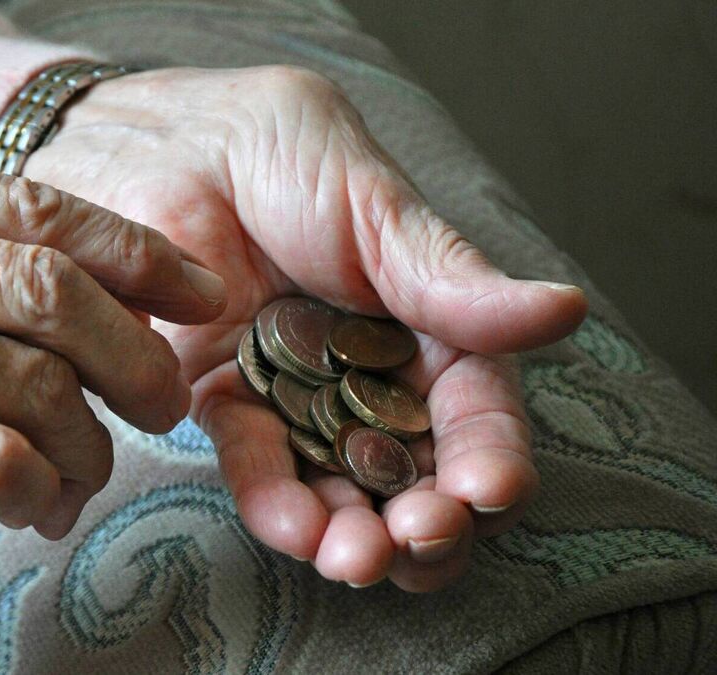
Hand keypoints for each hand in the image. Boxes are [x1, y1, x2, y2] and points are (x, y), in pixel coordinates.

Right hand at [0, 139, 227, 624]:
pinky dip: (41, 488)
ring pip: (38, 384)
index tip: (202, 294)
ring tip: (79, 471)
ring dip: (87, 443)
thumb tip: (131, 291)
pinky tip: (34, 502)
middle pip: (52, 289)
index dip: (139, 252)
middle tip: (165, 403)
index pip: (36, 205)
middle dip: (137, 355)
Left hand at [23, 66, 587, 590]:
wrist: (162, 145)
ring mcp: (297, 397)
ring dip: (355, 534)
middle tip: (419, 538)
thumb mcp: (372, 205)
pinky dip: (277, 502)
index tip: (489, 489)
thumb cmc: (277, 153)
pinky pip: (257, 464)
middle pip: (414, 470)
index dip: (489, 454)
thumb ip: (449, 276)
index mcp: (425, 325)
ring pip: (340, 486)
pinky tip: (295, 527)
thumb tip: (563, 311)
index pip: (474, 408)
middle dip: (426, 519)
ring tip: (355, 558)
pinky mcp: (225, 404)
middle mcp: (369, 374)